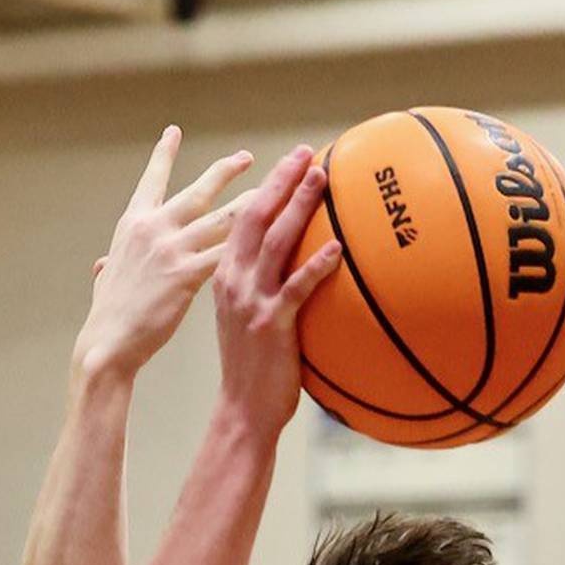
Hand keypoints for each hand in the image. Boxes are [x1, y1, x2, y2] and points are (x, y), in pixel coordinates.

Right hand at [73, 128, 254, 385]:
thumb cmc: (108, 318)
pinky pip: (228, 252)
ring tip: (276, 191)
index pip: (151, 181)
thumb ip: (110, 268)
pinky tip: (275, 238)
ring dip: (252, 202)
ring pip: (221, 218)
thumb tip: (103, 266)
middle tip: (247, 157)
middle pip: (197, 191)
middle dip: (224, 171)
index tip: (173, 131)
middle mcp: (153, 228)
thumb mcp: (106, 282)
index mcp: (133, 225)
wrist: (108, 343)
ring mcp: (171, 248)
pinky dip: (254, 245)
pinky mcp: (186, 274)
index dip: (163, 155)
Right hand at [212, 144, 340, 441]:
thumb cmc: (252, 372)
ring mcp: (250, 302)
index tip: (287, 164)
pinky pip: (296, 287)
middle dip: (280, 181)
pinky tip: (338, 248)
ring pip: (275, 242)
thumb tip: (293, 276)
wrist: (241, 411)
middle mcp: (233, 282)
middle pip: (255, 217)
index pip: (242, 222)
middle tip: (305, 153)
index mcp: (225, 278)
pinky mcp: (271, 324)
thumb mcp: (249, 323)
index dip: (265, 189)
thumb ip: (263, 293)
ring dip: (299, 207)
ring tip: (320, 178)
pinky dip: (317, 265)